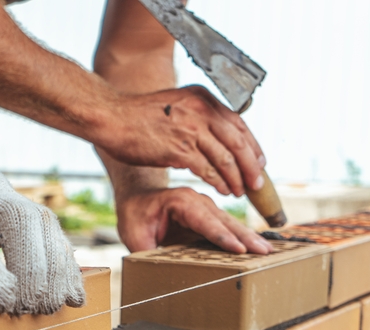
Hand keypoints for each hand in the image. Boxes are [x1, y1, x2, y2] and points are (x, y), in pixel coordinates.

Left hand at [0, 99, 84, 313]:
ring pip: (43, 225)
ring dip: (55, 270)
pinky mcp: (21, 202)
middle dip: (31, 269)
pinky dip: (66, 263)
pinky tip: (73, 295)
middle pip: (18, 222)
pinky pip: (54, 230)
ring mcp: (4, 193)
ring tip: (52, 311)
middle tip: (28, 311)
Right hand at [96, 86, 265, 197]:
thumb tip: (214, 139)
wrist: (111, 117)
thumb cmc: (137, 116)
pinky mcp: (178, 149)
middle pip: (239, 141)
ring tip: (240, 191)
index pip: (239, 123)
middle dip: (252, 165)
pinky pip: (208, 169)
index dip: (252, 146)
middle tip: (257, 183)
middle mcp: (201, 110)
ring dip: (236, 178)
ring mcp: (190, 129)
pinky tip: (222, 191)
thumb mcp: (175, 106)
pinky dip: (218, 182)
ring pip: (226, 157)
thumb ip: (196, 117)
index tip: (258, 162)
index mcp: (203, 98)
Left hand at [116, 187, 273, 253]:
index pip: (205, 221)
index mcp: (180, 201)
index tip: (239, 249)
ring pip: (230, 223)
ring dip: (249, 237)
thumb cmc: (135, 214)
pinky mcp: (209, 216)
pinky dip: (242, 236)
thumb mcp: (134, 235)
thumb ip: (147, 252)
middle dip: (246, 237)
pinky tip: (257, 247)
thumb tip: (157, 274)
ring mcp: (206, 207)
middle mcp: (198, 201)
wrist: (137, 197)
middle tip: (265, 252)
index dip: (222, 237)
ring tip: (267, 251)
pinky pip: (227, 226)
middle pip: (225, 221)